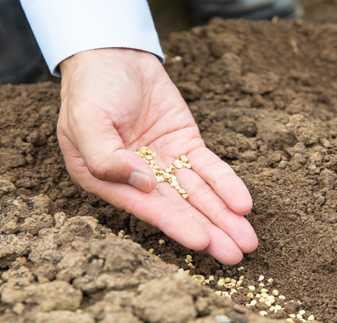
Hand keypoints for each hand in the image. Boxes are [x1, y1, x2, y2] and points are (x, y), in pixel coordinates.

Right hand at [57, 48, 256, 263]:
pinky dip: (228, 185)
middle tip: (238, 255)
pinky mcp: (186, 146)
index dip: (176, 225)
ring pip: (200, 195)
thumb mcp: (86, 121)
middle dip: (211, 232)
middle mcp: (139, 180)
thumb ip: (107, 157)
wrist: (114, 54)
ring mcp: (165, 164)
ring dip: (225, 217)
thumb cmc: (91, 90)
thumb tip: (143, 184)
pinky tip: (244, 204)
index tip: (202, 242)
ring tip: (249, 241)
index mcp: (108, 181)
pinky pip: (211, 168)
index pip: (147, 208)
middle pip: (180, 209)